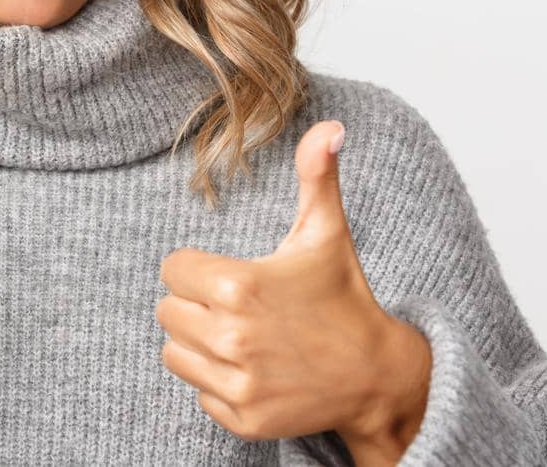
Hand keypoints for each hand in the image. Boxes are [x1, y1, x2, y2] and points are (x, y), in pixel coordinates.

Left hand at [157, 120, 430, 463]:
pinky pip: (199, 394)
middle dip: (197, 305)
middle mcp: (232, 337)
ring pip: (174, 353)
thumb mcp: (327, 233)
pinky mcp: (242, 419)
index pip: (172, 270)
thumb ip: (317, 176)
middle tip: (239, 307)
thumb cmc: (344, 299)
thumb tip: (330, 127)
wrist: (378, 376)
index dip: (199, 269)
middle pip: (167, 311)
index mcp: (239, 286)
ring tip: (243, 336)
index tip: (232, 275)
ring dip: (199, 344)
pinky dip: (219, 384)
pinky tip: (255, 370)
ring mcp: (237, 384)